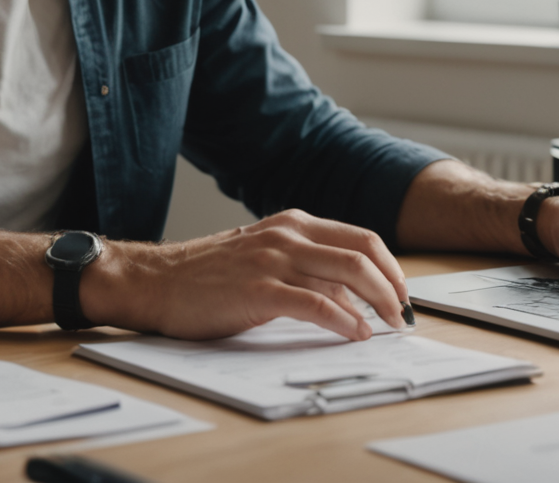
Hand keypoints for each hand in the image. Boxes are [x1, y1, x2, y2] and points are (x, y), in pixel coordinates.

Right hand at [79, 209, 409, 341]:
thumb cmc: (206, 275)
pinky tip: (355, 333)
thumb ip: (304, 267)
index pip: (361, 237)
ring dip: (378, 304)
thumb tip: (351, 297)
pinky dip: (344, 320)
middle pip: (363, 253)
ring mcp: (273, 260)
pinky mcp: (259, 290)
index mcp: (292, 224)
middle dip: (393, 286)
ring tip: (388, 326)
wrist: (155, 281)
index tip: (402, 292)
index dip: (390, 266)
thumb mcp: (262, 257)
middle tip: (403, 313)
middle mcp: (287, 235)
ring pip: (347, 275)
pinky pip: (316, 304)